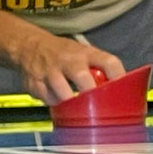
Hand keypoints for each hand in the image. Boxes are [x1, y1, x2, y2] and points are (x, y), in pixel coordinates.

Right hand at [11, 30, 126, 105]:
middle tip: (95, 105)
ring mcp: (50, 71)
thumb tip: (120, 91)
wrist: (30, 45)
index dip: (118, 77)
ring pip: (61, 92)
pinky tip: (58, 101)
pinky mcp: (35, 83)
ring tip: (75, 107)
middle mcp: (69, 61)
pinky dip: (54, 103)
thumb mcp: (84, 54)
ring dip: (70, 102)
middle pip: (82, 76)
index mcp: (86, 53)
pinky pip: (47, 99)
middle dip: (90, 92)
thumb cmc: (64, 54)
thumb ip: (100, 70)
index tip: (122, 91)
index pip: (109, 62)